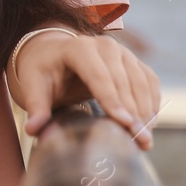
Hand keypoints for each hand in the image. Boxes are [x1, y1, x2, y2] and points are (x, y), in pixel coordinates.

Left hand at [7, 30, 160, 149]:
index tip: (124, 123)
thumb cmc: (43, 70)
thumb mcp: (33, 84)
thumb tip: (34, 130)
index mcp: (78, 48)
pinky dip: (152, 103)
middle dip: (133, 113)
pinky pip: (149, 81)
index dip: (112, 100)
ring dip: (147, 111)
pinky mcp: (133, 61)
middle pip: (124, 81)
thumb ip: (35, 106)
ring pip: (141, 82)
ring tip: (146, 139)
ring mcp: (122, 52)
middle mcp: (104, 45)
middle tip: (140, 140)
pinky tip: (149, 125)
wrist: (54, 53)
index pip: (98, 75)